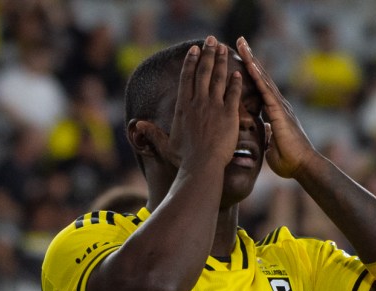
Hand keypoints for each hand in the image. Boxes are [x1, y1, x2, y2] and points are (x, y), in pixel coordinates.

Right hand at [139, 36, 242, 173]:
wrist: (202, 166)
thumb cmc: (184, 159)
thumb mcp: (165, 145)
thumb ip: (153, 133)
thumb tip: (138, 125)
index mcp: (183, 107)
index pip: (187, 78)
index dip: (191, 61)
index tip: (194, 49)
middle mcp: (198, 102)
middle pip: (203, 72)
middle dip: (208, 53)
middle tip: (211, 40)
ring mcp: (215, 107)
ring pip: (219, 78)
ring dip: (222, 61)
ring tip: (224, 49)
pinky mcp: (229, 114)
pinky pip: (233, 93)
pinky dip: (235, 82)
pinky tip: (238, 73)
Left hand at [236, 36, 314, 178]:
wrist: (303, 167)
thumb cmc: (290, 162)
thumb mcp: (273, 146)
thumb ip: (269, 136)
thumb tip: (266, 132)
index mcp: (275, 113)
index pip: (261, 88)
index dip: (251, 74)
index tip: (242, 59)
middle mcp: (278, 105)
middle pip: (262, 77)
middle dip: (250, 59)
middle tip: (240, 41)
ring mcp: (280, 107)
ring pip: (264, 79)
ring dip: (252, 60)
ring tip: (242, 44)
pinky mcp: (280, 112)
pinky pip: (267, 91)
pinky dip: (258, 77)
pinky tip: (250, 64)